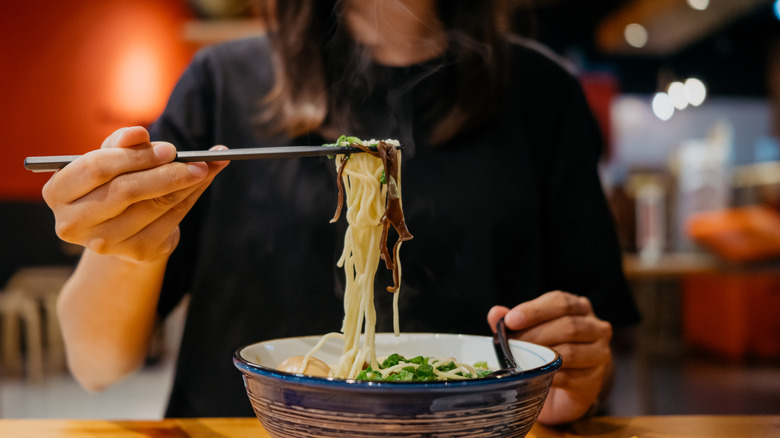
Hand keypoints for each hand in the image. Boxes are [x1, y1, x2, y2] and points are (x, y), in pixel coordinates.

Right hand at [42, 126, 228, 262]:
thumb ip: (122, 143)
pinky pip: (170, 220)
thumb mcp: (111, 159)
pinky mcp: (135, 252)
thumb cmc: (113, 183)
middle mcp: (73, 222)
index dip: (135, 156)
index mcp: (58, 191)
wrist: (124, 228)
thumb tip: (138, 134)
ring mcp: (103, 242)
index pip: (97, 168)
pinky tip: (202, 183)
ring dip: (184, 184)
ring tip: (204, 168)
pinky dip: (190, 198)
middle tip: (194, 160)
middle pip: (126, 190)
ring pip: (153, 206)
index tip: (169, 148)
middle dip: (164, 172)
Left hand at [487, 291, 612, 424]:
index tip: (511, 320)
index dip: (534, 310)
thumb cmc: (549, 348)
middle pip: (568, 326)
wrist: (568, 386)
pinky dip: (548, 376)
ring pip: (570, 352)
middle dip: (534, 335)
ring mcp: (600, 354)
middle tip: (511, 344)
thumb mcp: (531, 330)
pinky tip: (533, 376)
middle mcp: (596, 328)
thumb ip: (514, 321)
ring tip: (519, 360)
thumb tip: (495, 313)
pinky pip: (570, 377)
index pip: (560, 302)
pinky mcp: (594, 381)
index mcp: (580, 307)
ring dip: (540, 356)